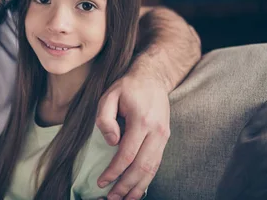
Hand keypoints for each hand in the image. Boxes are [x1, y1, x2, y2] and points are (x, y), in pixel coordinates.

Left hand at [95, 70, 170, 199]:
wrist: (153, 77)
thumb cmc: (127, 87)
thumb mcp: (109, 95)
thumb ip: (105, 118)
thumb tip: (111, 142)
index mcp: (142, 121)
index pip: (127, 154)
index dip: (114, 171)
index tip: (101, 182)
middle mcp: (157, 132)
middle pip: (142, 167)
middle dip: (126, 186)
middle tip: (111, 198)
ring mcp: (164, 136)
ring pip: (152, 169)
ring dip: (138, 187)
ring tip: (124, 199)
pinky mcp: (165, 139)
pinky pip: (156, 164)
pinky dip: (147, 179)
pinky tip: (137, 188)